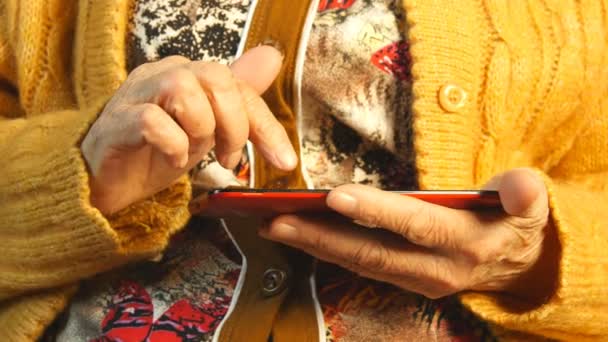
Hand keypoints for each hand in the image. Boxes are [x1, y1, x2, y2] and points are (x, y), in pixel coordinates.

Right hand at [82, 46, 296, 213]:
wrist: (107, 183)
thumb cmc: (157, 153)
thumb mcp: (208, 129)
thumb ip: (237, 98)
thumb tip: (272, 56)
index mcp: (187, 74)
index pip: (238, 85)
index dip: (266, 125)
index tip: (284, 161)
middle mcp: (162, 74)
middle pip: (215, 77)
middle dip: (233, 125)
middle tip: (227, 158)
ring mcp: (136, 95)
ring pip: (184, 92)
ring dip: (199, 132)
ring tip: (191, 155)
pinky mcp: (117, 122)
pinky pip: (153, 123)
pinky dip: (172, 147)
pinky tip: (171, 160)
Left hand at [261, 169, 556, 298]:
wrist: (519, 267)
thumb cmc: (517, 223)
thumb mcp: (530, 204)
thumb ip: (522, 194)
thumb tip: (522, 187)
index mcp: (466, 242)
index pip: (414, 225)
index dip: (376, 212)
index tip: (334, 197)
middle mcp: (436, 269)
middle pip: (373, 251)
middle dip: (323, 236)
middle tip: (278, 219)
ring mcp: (417, 279)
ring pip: (360, 263)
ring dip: (316, 245)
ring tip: (275, 226)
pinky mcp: (404, 280)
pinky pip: (361, 267)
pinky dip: (328, 252)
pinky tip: (301, 237)